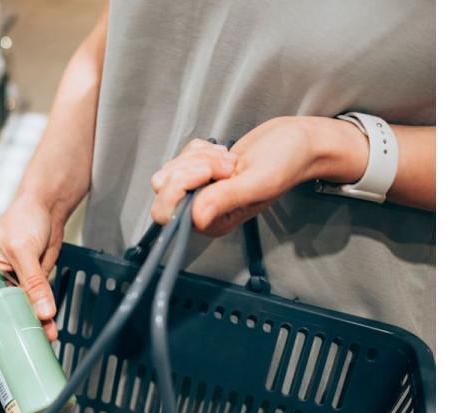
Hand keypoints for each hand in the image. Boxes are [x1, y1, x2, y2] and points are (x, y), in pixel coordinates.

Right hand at [0, 196, 63, 378]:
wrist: (46, 212)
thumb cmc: (23, 220)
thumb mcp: (23, 249)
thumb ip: (33, 281)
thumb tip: (45, 313)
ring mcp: (4, 296)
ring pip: (1, 329)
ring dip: (8, 348)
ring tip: (16, 365)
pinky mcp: (25, 297)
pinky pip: (27, 320)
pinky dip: (36, 331)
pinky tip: (47, 339)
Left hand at [150, 117, 368, 235]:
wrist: (297, 141)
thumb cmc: (286, 162)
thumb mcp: (258, 182)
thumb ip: (225, 198)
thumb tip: (195, 218)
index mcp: (215, 222)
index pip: (168, 213)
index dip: (180, 186)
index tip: (208, 171)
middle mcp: (204, 210)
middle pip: (163, 189)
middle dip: (191, 166)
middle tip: (225, 163)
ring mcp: (201, 190)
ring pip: (172, 169)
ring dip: (199, 156)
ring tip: (230, 159)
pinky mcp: (200, 172)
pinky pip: (182, 155)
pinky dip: (202, 148)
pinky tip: (225, 154)